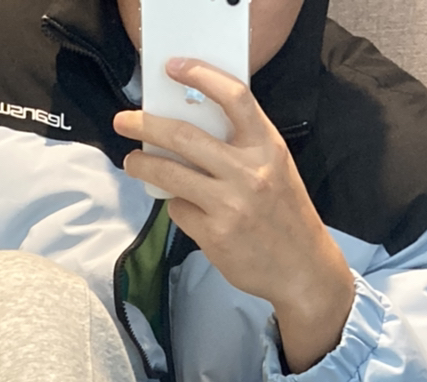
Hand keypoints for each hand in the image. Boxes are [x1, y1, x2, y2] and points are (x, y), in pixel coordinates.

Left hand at [113, 59, 354, 372]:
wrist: (302, 268)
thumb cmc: (285, 215)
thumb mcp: (275, 168)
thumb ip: (242, 147)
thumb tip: (189, 132)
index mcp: (268, 147)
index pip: (234, 98)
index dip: (201, 76)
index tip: (173, 68)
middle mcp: (249, 172)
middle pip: (185, 136)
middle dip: (147, 124)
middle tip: (124, 120)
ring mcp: (230, 205)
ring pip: (172, 176)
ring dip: (144, 166)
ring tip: (133, 162)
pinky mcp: (215, 236)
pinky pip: (180, 212)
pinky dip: (177, 207)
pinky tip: (186, 209)